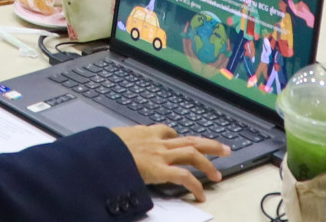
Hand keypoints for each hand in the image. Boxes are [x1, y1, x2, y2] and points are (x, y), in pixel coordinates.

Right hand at [112, 124, 227, 202]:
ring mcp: (161, 154)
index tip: (183, 141)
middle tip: (224, 149)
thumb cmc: (102, 146)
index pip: (167, 131)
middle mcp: (157, 141)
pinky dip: (195, 186)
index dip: (178, 137)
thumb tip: (111, 144)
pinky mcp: (161, 169)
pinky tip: (200, 195)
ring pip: (193, 154)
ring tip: (217, 175)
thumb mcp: (111, 139)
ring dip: (208, 164)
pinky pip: (184, 177)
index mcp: (144, 132)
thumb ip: (119, 142)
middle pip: (189, 140)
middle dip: (209, 144)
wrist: (101, 151)